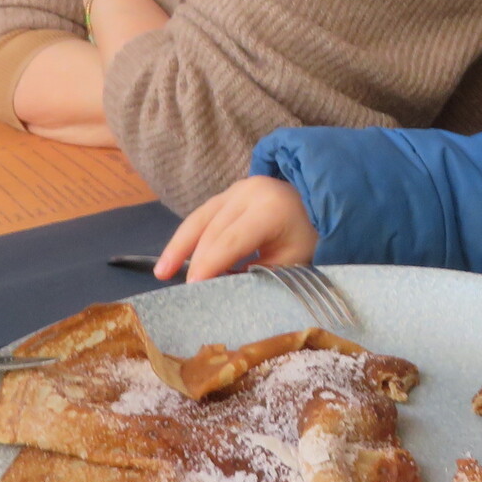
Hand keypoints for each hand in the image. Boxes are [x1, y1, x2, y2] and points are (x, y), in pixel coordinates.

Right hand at [157, 178, 320, 281]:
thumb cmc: (308, 236)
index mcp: (269, 209)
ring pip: (200, 219)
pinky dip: (188, 237)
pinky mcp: (228, 193)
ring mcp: (236, 188)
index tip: (193, 289)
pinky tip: (175, 257)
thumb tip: (224, 291)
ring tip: (161, 272)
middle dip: (195, 262)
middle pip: (212, 230)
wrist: (321, 201)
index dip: (209, 265)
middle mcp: (248, 192)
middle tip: (183, 292)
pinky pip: (203, 215)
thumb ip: (260, 275)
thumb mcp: (291, 262)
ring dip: (179, 246)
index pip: (231, 240)